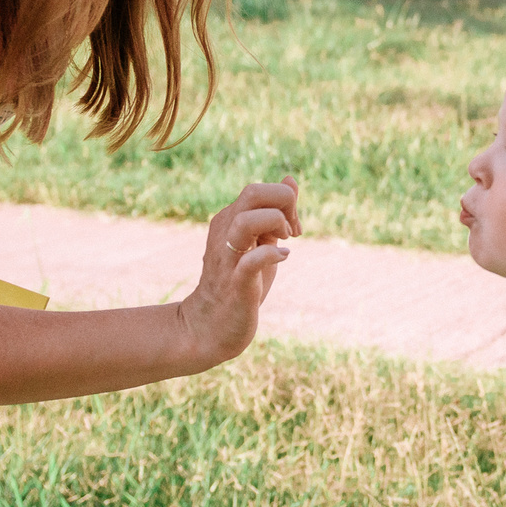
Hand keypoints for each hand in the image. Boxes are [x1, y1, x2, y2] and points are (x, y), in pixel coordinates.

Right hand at [178, 178, 299, 367]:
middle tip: (291, 230)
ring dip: (275, 224)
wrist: (211, 326)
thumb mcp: (262, 241)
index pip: (259, 190)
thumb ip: (275, 211)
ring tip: (284, 241)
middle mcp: (224, 233)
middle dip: (283, 203)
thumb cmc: (240, 281)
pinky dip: (271, 255)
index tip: (293, 227)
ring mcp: (227, 258)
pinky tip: (283, 257)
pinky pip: (250, 261)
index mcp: (230, 220)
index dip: (285, 201)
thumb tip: (290, 180)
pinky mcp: (235, 284)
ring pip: (246, 221)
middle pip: (252, 193)